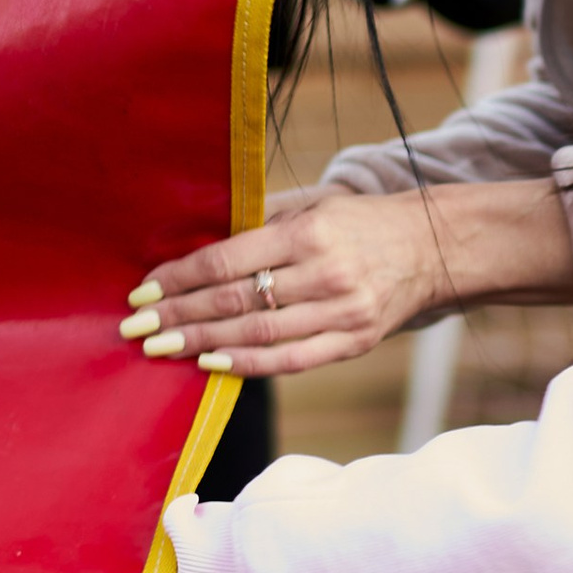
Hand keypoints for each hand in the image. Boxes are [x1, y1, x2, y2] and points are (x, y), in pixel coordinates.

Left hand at [122, 187, 459, 376]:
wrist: (434, 247)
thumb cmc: (362, 224)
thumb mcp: (315, 208)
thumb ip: (262, 227)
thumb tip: (197, 252)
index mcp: (310, 233)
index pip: (227, 260)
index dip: (180, 279)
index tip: (144, 292)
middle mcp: (326, 273)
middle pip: (236, 301)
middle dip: (179, 316)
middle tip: (138, 329)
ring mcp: (343, 311)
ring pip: (259, 333)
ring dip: (202, 343)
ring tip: (163, 349)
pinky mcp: (356, 341)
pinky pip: (292, 361)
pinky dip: (248, 364)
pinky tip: (212, 363)